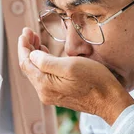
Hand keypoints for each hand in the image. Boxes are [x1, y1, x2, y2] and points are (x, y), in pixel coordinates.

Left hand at [18, 28, 133, 123]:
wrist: (110, 100)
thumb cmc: (93, 81)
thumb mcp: (70, 66)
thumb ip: (46, 61)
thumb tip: (31, 55)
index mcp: (44, 84)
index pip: (25, 63)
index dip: (23, 46)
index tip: (25, 32)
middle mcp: (44, 92)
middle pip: (29, 68)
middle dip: (28, 48)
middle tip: (29, 32)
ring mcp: (51, 95)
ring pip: (36, 72)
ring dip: (34, 55)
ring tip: (37, 40)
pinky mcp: (59, 95)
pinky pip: (44, 77)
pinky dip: (43, 64)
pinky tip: (46, 55)